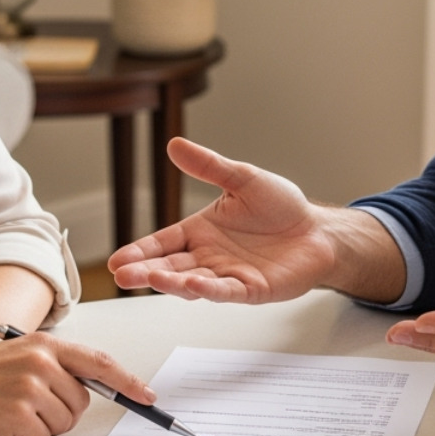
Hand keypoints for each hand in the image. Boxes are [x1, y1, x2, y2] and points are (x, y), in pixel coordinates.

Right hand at [0, 333, 155, 435]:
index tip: (146, 395)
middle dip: (59, 414)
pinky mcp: (20, 412)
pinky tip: (0, 425)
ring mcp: (32, 386)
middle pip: (81, 403)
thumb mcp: (15, 358)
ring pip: (63, 424)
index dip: (127, 381)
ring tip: (8, 413)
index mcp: (45, 343)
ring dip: (39, 428)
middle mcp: (43, 360)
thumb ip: (51, 366)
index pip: (99, 362)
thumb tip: (84, 389)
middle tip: (25, 408)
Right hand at [107, 137, 337, 302]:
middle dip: (145, 272)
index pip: (162, 243)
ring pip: (192, 282)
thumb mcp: (242, 178)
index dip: (140, 252)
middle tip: (122, 276)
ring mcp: (228, 275)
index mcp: (200, 231)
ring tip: (152, 279)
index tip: (117, 261)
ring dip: (171, 282)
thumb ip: (208, 167)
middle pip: (170, 267)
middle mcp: (209, 256)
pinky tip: (194, 284)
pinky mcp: (251, 289)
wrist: (317, 230)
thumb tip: (175, 144)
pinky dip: (210, 289)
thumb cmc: (280, 207)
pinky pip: (226, 291)